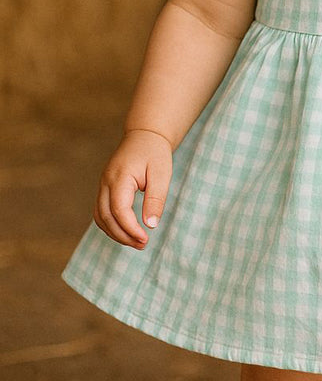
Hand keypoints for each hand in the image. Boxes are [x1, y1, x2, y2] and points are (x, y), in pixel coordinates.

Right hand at [93, 129, 172, 248]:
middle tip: (143, 245)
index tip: (146, 239)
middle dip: (123, 235)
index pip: (119, 209)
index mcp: (119, 177)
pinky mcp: (105, 189)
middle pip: (106, 217)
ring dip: (115, 233)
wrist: (145, 135)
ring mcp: (103, 185)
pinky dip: (111, 225)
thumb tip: (151, 225)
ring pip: (100, 217)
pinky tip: (127, 232)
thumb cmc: (155, 153)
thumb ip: (156, 198)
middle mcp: (106, 182)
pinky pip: (102, 212)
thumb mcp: (161, 174)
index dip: (130, 228)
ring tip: (137, 242)